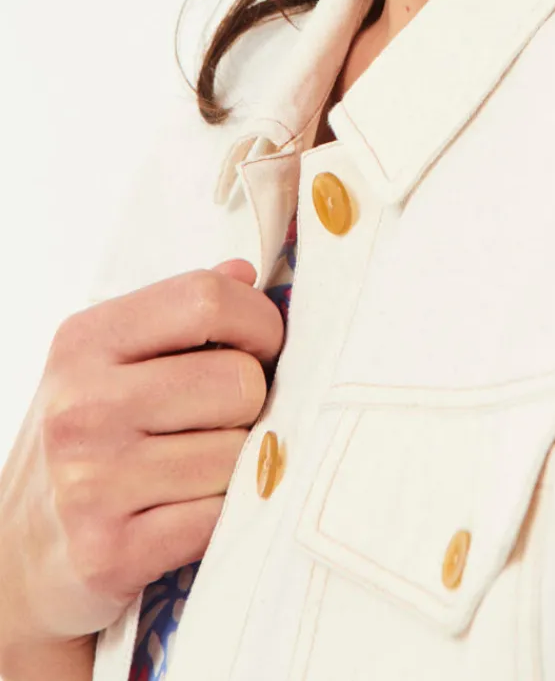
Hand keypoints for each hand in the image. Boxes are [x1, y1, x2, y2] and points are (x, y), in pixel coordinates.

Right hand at [0, 260, 283, 656]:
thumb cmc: (88, 439)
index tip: (260, 345)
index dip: (257, 322)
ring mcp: (90, 482)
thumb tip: (244, 273)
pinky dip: (223, 516)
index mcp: (85, 341)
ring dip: (238, 464)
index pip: (206, 299)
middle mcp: (80, 406)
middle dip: (251, 402)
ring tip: (197, 468)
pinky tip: (187, 511)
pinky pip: (221, 517)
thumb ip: (180, 313)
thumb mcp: (113, 359)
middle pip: (238, 380)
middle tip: (220, 420)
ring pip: (238, 454)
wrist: (21, 551)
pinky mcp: (108, 552)